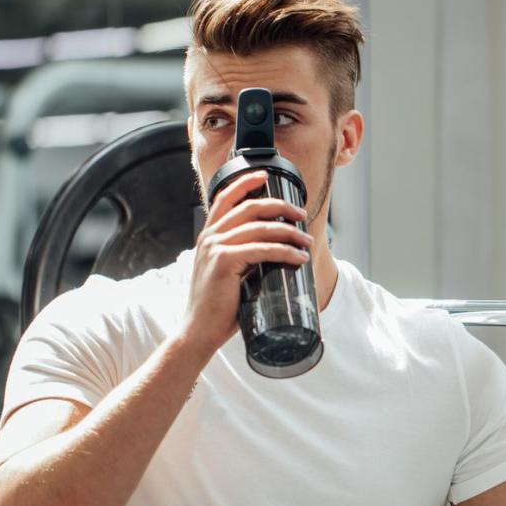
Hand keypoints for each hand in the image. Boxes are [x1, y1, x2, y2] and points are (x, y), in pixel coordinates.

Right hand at [180, 170, 313, 353]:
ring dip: (289, 232)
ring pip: (260, 228)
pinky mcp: (224, 261)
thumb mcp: (227, 273)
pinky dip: (285, 252)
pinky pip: (262, 249)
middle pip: (250, 207)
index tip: (265, 175)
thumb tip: (275, 252)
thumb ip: (242, 257)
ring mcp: (215, 247)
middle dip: (281, 207)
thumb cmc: (217, 307)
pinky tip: (298, 257)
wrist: (199, 330)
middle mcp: (210, 236)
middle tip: (301, 216)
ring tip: (306, 242)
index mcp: (208, 236)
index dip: (245, 182)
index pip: (224, 197)